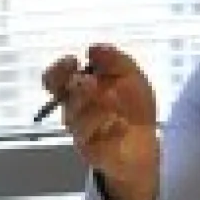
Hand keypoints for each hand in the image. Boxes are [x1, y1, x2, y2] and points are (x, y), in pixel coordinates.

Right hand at [42, 44, 157, 199]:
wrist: (146, 143)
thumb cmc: (135, 107)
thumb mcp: (132, 76)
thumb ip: (115, 59)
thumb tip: (92, 48)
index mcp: (78, 90)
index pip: (53, 79)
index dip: (58, 70)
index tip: (74, 62)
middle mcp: (73, 110)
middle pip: (63, 96)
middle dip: (80, 88)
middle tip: (93, 83)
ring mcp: (78, 132)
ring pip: (75, 118)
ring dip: (98, 107)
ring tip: (118, 105)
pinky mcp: (87, 151)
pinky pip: (92, 138)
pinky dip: (111, 128)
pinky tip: (123, 126)